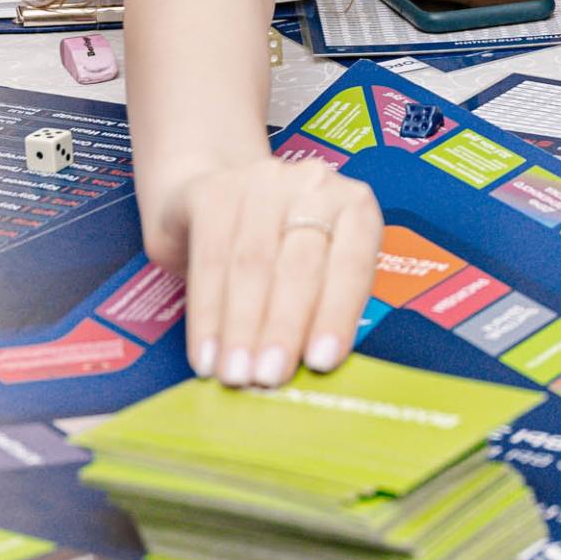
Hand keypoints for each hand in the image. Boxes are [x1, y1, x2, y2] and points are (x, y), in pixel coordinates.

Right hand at [163, 154, 382, 386]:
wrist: (217, 195)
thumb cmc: (281, 249)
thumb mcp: (316, 269)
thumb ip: (321, 307)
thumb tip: (313, 368)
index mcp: (355, 207)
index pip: (352, 264)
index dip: (337, 314)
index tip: (322, 362)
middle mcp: (314, 185)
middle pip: (299, 265)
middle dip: (283, 328)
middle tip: (269, 377)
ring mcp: (262, 182)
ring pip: (251, 265)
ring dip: (242, 328)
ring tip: (235, 375)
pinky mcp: (213, 191)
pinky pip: (209, 259)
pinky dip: (207, 314)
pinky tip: (205, 353)